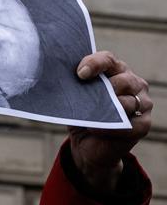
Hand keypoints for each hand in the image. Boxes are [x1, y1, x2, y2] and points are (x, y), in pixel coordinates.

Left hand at [68, 51, 152, 192]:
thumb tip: (62, 79)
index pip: (108, 60)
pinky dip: (110, 127)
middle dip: (105, 87)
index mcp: (116, 71)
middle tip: (87, 96)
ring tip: (89, 116)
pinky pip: (129, 124)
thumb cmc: (83, 115)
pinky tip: (95, 128)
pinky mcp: (143, 125)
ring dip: (107, 109)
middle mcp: (133, 84)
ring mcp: (143, 104)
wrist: (88, 144)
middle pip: (123, 80)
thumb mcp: (77, 98)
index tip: (80, 73)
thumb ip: (76, 86)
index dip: (95, 63)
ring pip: (128, 102)